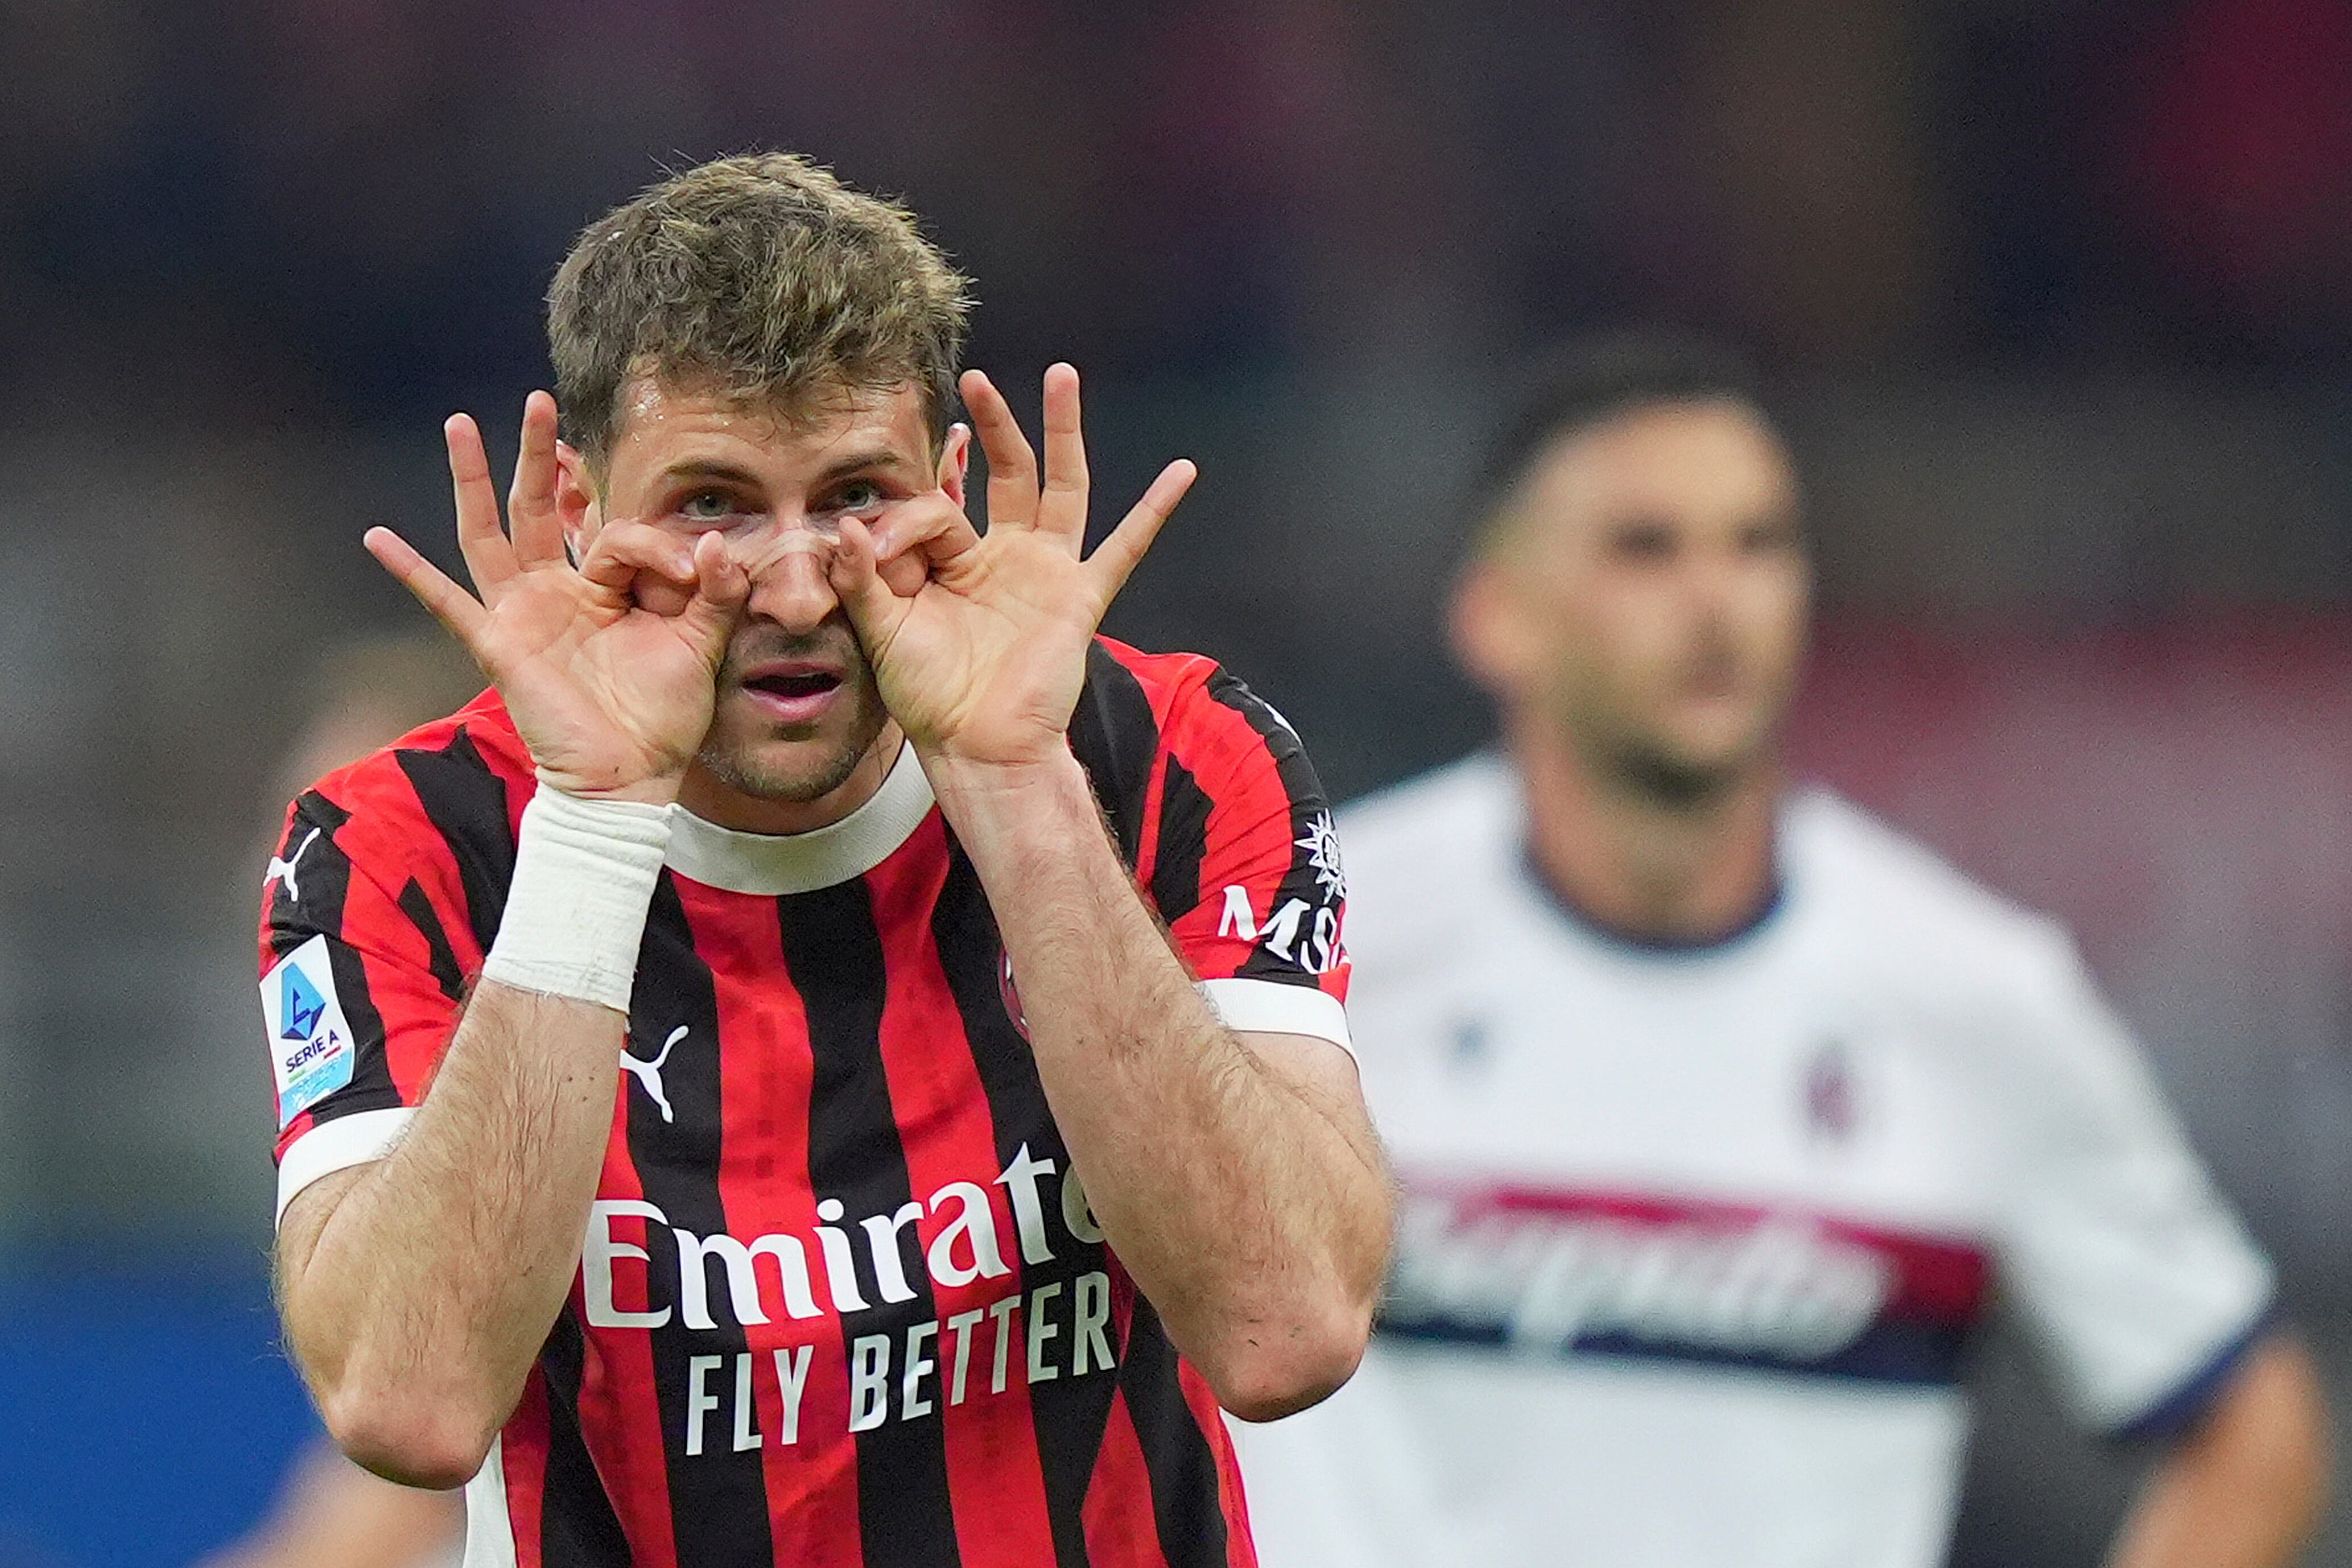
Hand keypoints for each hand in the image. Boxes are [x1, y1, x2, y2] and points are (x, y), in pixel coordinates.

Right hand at [363, 392, 749, 802]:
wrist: (633, 777)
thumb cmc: (664, 716)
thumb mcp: (702, 643)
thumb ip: (716, 591)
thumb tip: (718, 541)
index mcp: (605, 591)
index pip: (617, 536)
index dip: (657, 548)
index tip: (693, 575)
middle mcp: (557, 594)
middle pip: (541, 509)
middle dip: (539, 455)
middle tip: (539, 401)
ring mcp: (522, 615)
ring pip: (490, 533)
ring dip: (473, 479)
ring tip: (461, 423)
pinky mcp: (499, 645)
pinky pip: (447, 604)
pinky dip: (411, 571)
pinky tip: (378, 538)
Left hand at [826, 364, 1194, 771]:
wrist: (976, 748)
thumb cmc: (929, 697)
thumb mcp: (881, 632)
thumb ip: (861, 578)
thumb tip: (845, 526)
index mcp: (953, 562)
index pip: (936, 507)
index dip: (902, 522)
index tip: (871, 549)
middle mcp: (1003, 556)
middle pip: (1006, 472)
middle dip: (995, 424)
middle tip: (976, 377)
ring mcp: (1046, 572)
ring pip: (1060, 486)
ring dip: (1061, 432)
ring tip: (1061, 377)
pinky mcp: (1079, 597)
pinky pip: (1124, 548)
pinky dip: (1153, 510)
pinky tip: (1182, 472)